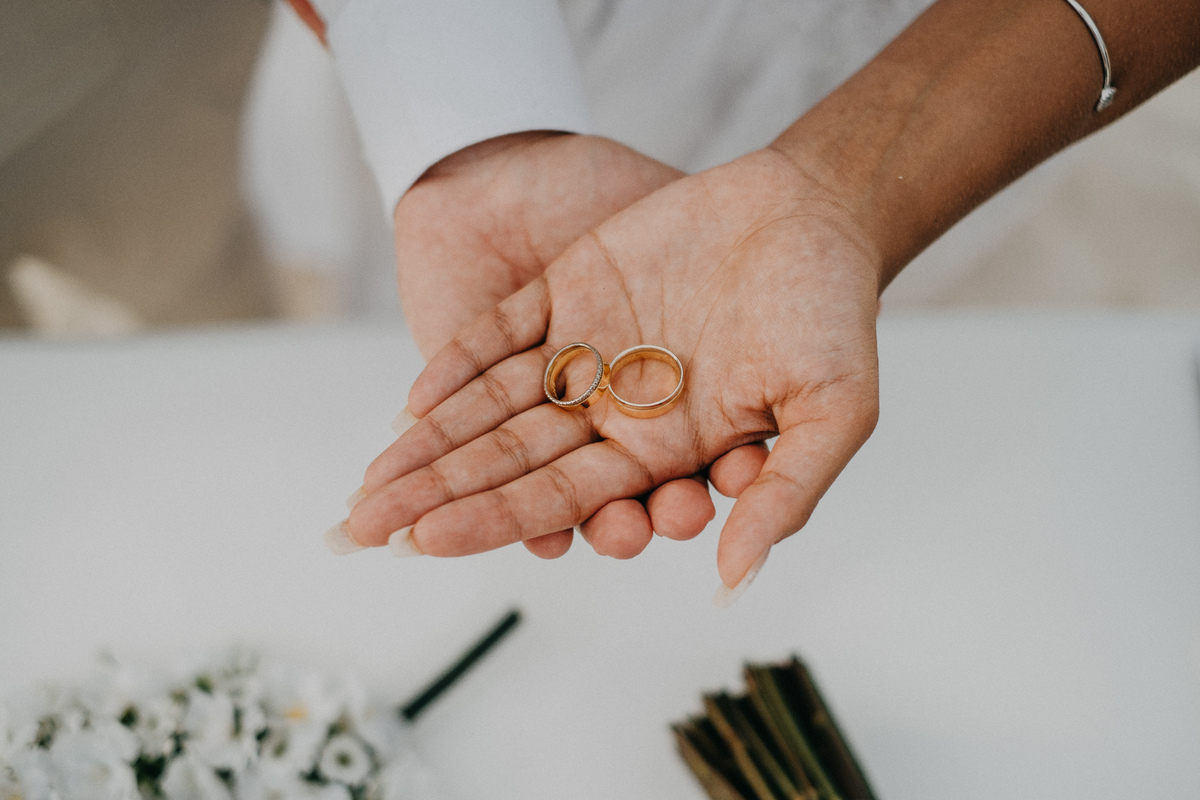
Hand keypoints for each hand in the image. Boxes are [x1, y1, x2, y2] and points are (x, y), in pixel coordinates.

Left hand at [352, 147, 880, 586]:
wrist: (816, 210)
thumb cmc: (833, 313)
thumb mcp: (832, 412)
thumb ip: (784, 497)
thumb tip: (732, 582)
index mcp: (663, 450)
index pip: (563, 498)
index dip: (493, 519)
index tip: (427, 542)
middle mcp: (614, 410)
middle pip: (507, 461)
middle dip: (435, 497)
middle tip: (360, 532)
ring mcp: (588, 349)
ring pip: (492, 404)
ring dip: (429, 441)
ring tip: (367, 482)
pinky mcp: (572, 289)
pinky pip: (503, 332)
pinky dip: (457, 362)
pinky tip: (411, 401)